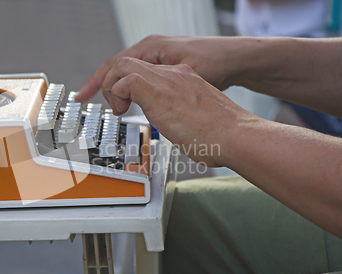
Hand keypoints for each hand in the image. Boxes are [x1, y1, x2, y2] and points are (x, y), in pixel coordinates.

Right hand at [76, 35, 241, 101]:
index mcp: (150, 49)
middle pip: (118, 69)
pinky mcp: (172, 69)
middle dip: (107, 88)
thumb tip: (121, 91)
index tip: (83, 98)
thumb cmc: (215, 63)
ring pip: (131, 75)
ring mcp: (164, 59)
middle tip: (108, 110)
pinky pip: (145, 79)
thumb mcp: (175, 77)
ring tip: (117, 107)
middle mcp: (155, 50)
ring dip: (121, 91)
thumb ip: (144, 85)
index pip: (113, 66)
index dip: (97, 84)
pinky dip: (135, 91)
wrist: (239, 62)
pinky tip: (136, 102)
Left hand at [102, 57, 256, 166]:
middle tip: (118, 105)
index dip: (129, 83)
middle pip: (130, 62)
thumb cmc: (222, 134)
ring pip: (123, 65)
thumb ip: (181, 116)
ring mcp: (167, 80)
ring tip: (119, 109)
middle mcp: (174, 75)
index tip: (125, 101)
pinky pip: (126, 81)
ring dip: (113, 87)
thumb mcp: (196, 118)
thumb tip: (175, 129)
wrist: (236, 135)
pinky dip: (117, 94)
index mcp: (183, 79)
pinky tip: (124, 111)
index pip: (146, 70)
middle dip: (115, 81)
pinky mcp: (158, 92)